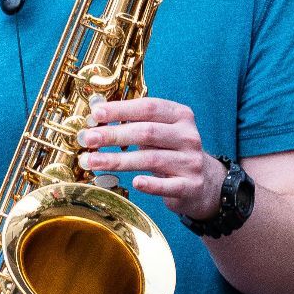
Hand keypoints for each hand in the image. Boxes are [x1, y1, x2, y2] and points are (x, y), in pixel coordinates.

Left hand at [77, 96, 222, 217]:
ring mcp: (191, 162)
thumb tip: (96, 112)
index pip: (149, 108)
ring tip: (92, 161)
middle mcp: (188, 137)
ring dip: (118, 160)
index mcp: (181, 116)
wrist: (205, 184)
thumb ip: (135, 123)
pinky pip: (167, 186)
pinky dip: (150, 184)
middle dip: (114, 135)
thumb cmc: (172, 153)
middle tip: (88, 139)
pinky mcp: (190, 186)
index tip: (96, 114)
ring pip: (151, 159)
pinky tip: (134, 183)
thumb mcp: (161, 132)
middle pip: (147, 132)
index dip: (121, 109)